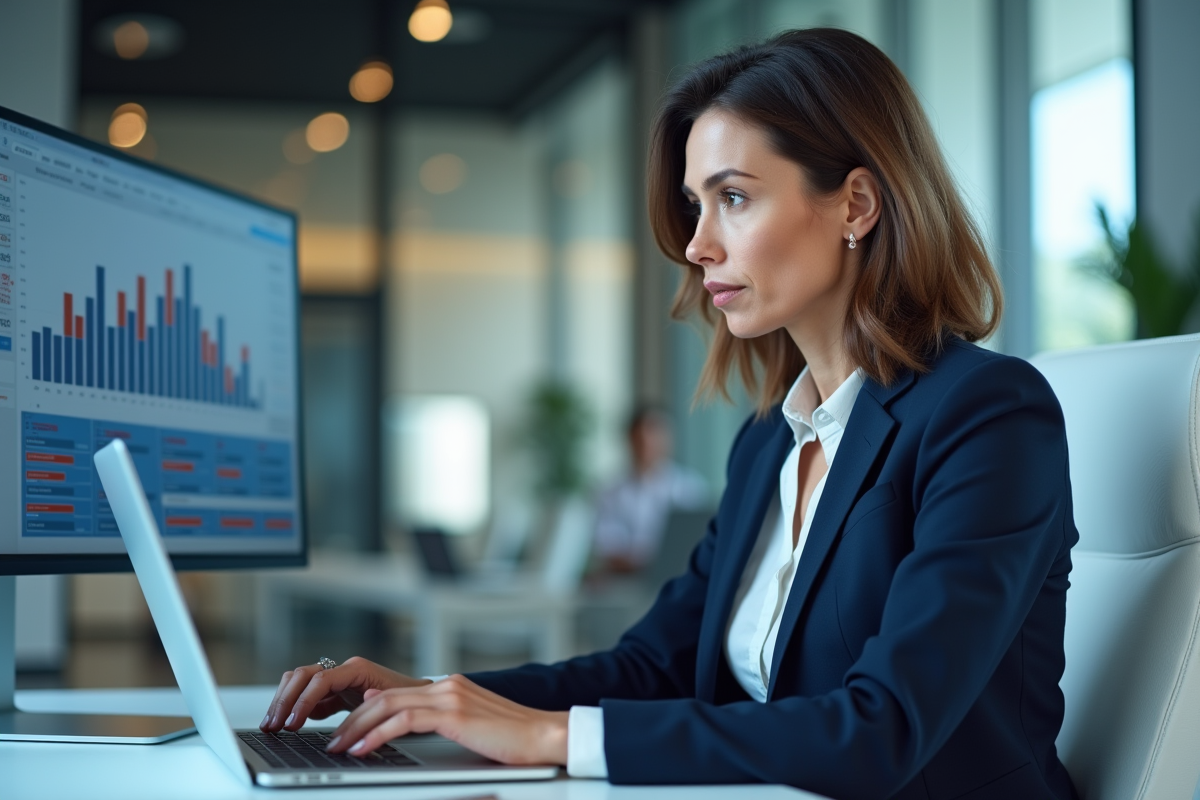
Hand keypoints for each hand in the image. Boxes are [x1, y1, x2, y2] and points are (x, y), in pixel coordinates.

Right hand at [261, 656, 429, 731]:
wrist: (421, 698)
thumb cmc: (410, 699)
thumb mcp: (393, 702)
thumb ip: (372, 702)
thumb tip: (359, 703)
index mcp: (357, 669)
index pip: (320, 679)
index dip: (303, 702)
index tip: (292, 724)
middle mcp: (344, 670)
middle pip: (302, 676)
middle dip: (284, 701)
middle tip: (272, 726)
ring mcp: (338, 679)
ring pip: (301, 682)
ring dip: (285, 702)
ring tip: (273, 725)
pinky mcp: (337, 692)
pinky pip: (309, 695)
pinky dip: (296, 707)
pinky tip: (290, 724)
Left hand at [325, 674, 567, 766]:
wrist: (545, 735)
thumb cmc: (514, 739)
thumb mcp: (471, 726)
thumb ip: (440, 720)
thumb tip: (402, 719)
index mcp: (450, 687)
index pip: (395, 695)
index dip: (364, 712)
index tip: (345, 730)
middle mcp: (447, 685)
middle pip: (384, 697)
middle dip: (352, 720)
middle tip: (331, 741)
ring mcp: (451, 697)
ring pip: (388, 706)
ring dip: (357, 728)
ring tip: (339, 747)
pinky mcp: (454, 714)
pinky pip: (404, 721)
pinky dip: (378, 735)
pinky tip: (364, 749)